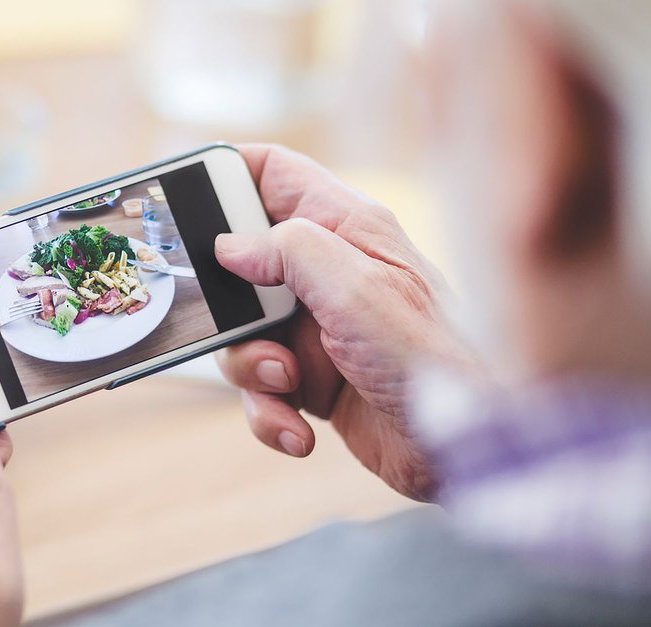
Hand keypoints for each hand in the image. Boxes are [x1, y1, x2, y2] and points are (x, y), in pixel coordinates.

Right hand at [214, 145, 467, 500]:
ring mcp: (316, 327)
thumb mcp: (356, 289)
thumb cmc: (432, 357)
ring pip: (241, 334)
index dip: (226, 173)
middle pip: (238, 264)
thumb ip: (288, 251)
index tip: (181, 193)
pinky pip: (261, 389)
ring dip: (250, 367)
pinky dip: (269, 413)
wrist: (469, 449)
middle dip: (225, 301)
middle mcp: (326, 272)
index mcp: (345, 228)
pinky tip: (300, 430)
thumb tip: (228, 247)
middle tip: (228, 318)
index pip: (274, 174)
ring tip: (287, 382)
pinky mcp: (313, 379)